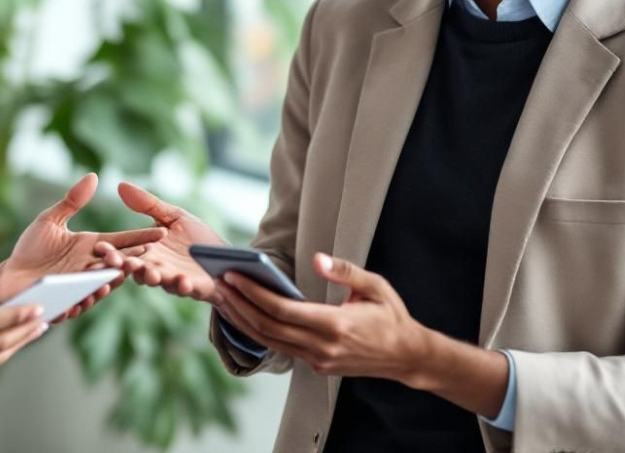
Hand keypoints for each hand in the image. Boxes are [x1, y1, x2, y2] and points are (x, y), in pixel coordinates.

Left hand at [0, 174, 166, 321]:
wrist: (9, 276)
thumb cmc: (31, 248)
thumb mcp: (50, 221)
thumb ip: (72, 201)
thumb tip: (93, 176)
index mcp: (90, 247)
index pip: (121, 242)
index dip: (141, 238)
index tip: (162, 231)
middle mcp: (89, 268)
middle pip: (115, 265)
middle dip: (130, 262)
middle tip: (143, 257)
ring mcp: (79, 287)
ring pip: (100, 286)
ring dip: (107, 283)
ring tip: (113, 278)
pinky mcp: (64, 302)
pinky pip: (77, 303)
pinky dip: (83, 300)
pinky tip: (85, 295)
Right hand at [93, 181, 226, 301]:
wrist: (226, 258)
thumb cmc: (198, 238)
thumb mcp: (174, 216)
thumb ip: (148, 205)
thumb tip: (120, 185)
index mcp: (148, 250)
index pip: (126, 250)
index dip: (113, 251)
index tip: (101, 247)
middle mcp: (155, 267)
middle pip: (136, 268)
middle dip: (128, 266)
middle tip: (120, 263)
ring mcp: (172, 278)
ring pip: (157, 279)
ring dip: (152, 277)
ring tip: (150, 273)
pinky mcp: (191, 287)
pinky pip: (184, 288)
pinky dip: (182, 285)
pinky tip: (183, 281)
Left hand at [214, 253, 431, 384]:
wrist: (406, 356)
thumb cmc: (391, 317)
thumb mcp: (376, 286)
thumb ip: (345, 272)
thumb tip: (318, 259)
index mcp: (336, 325)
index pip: (283, 310)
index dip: (254, 294)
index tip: (234, 277)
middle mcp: (322, 347)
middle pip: (268, 327)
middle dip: (239, 305)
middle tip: (218, 284)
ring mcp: (318, 360)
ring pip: (269, 342)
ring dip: (242, 320)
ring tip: (223, 299)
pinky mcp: (316, 366)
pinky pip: (280, 348)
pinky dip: (258, 331)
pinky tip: (245, 315)